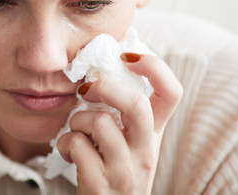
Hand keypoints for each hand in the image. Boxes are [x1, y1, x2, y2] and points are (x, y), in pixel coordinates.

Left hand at [56, 54, 182, 194]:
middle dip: (105, 87)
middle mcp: (146, 151)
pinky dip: (65, 142)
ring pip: (100, 122)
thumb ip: (120, 109)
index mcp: (153, 132)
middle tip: (86, 90)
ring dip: (77, 119)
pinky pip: (77, 146)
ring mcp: (125, 170)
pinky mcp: (100, 185)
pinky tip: (69, 151)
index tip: (126, 55)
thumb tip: (100, 63)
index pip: (172, 91)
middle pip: (137, 104)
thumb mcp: (126, 140)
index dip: (153, 65)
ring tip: (76, 130)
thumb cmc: (111, 169)